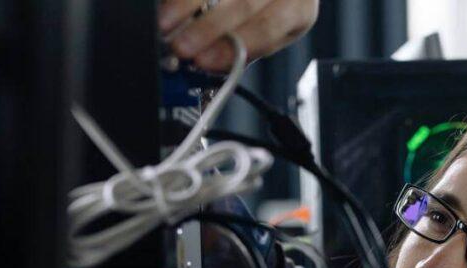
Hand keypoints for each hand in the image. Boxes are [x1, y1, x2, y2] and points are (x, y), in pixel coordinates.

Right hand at [159, 0, 319, 72]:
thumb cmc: (275, 9)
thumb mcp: (272, 32)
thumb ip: (247, 47)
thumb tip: (210, 62)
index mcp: (298, 11)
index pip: (268, 29)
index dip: (233, 45)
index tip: (204, 60)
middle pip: (245, 3)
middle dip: (208, 27)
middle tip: (181, 44)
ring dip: (189, 3)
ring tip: (167, 21)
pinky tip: (170, 3)